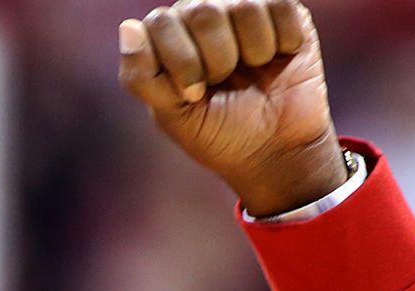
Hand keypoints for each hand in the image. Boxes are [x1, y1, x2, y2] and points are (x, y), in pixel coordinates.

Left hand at [117, 0, 346, 217]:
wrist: (274, 152)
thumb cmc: (219, 133)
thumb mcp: (171, 114)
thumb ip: (141, 75)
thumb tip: (128, 27)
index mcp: (171, 34)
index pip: (161, 22)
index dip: (180, 62)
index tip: (193, 94)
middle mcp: (205, 13)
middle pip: (203, 10)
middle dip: (216, 60)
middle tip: (225, 84)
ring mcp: (244, 10)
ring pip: (244, 6)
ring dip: (252, 53)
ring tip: (253, 73)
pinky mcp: (286, 13)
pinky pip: (282, 8)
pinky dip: (283, 43)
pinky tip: (277, 60)